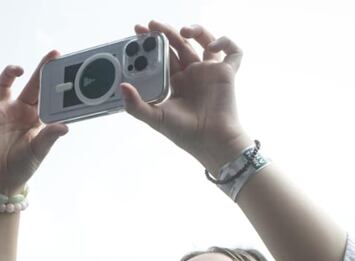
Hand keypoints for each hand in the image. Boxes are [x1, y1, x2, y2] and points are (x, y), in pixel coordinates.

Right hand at [0, 53, 68, 195]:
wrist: (0, 180)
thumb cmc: (23, 167)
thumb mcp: (38, 151)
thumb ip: (49, 136)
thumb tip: (65, 127)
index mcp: (37, 118)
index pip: (48, 96)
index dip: (55, 83)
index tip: (65, 71)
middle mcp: (21, 110)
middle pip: (32, 84)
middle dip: (41, 69)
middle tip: (54, 54)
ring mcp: (3, 111)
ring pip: (5, 84)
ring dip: (9, 73)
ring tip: (17, 70)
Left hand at [122, 21, 250, 173]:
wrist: (211, 141)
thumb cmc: (186, 134)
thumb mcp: (155, 118)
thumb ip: (136, 105)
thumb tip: (122, 86)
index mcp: (177, 82)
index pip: (163, 56)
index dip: (151, 43)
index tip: (138, 33)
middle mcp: (193, 74)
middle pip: (179, 45)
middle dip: (165, 32)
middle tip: (151, 25)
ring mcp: (210, 72)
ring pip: (204, 41)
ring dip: (195, 30)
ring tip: (183, 31)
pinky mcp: (227, 73)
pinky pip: (232, 52)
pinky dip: (224, 43)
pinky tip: (211, 47)